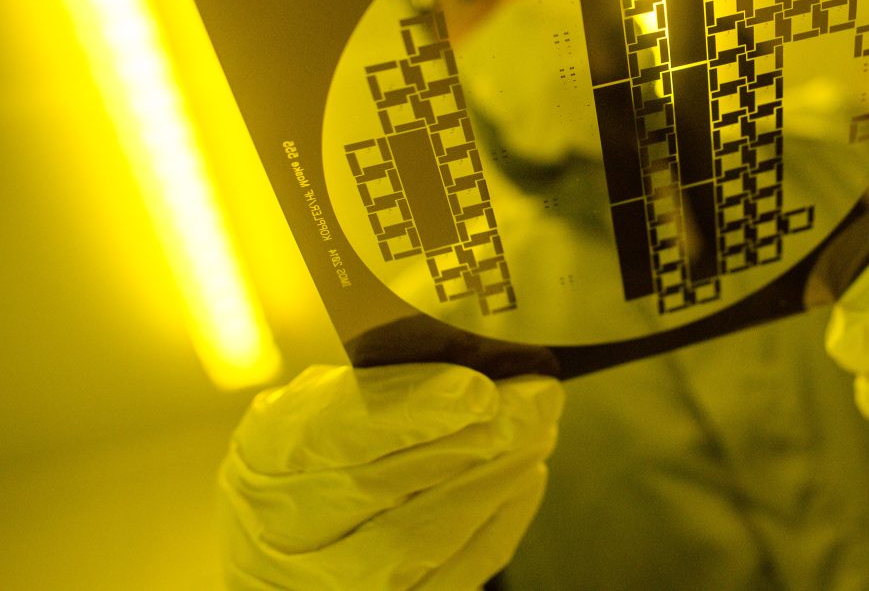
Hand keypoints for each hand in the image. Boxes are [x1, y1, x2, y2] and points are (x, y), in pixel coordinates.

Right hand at [218, 363, 562, 589]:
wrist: (298, 537)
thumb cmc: (329, 448)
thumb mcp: (335, 400)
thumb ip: (391, 381)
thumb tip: (482, 363)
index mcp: (265, 453)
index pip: (333, 431)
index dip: (411, 412)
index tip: (480, 391)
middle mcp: (280, 527)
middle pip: (381, 491)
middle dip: (473, 443)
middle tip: (537, 403)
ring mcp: (323, 582)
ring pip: (415, 543)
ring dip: (494, 484)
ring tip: (539, 436)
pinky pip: (447, 579)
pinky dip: (496, 526)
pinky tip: (526, 479)